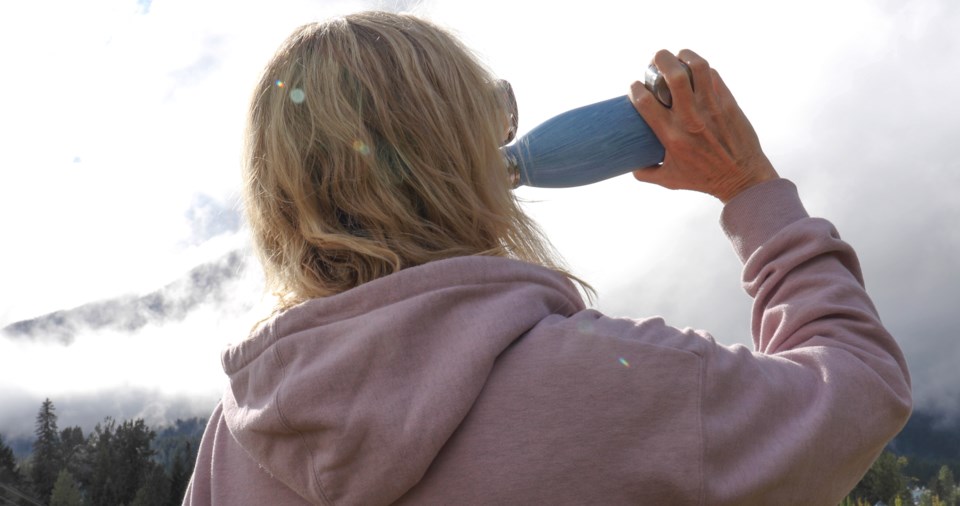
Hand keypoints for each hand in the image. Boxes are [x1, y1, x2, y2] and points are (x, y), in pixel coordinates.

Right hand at [629, 49, 778, 203]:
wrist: (741, 178)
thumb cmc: (702, 180)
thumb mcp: (669, 180)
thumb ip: (645, 173)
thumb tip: (631, 163)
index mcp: (671, 136)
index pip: (645, 102)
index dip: (635, 89)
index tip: (635, 87)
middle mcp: (691, 119)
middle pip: (674, 75)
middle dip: (661, 60)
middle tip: (655, 59)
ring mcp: (712, 108)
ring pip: (698, 68)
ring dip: (685, 56)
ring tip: (678, 56)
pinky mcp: (728, 103)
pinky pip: (714, 76)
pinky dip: (702, 68)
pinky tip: (696, 71)